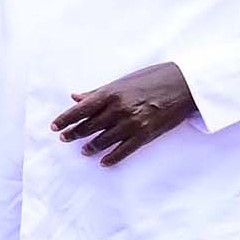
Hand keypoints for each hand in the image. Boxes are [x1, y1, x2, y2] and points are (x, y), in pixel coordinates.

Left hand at [52, 62, 198, 164]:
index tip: (55, 126)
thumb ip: (98, 91)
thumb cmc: (154, 78)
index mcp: (111, 93)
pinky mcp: (145, 135)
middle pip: (89, 126)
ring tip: (83, 150)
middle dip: (74, 134)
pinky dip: (112, 158)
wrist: (185, 85)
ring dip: (91, 147)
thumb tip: (76, 97)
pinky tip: (103, 162)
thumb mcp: (124, 80)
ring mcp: (132, 124)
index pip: (80, 110)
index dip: (65, 119)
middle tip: (65, 138)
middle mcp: (119, 109)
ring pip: (104, 140)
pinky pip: (124, 151)